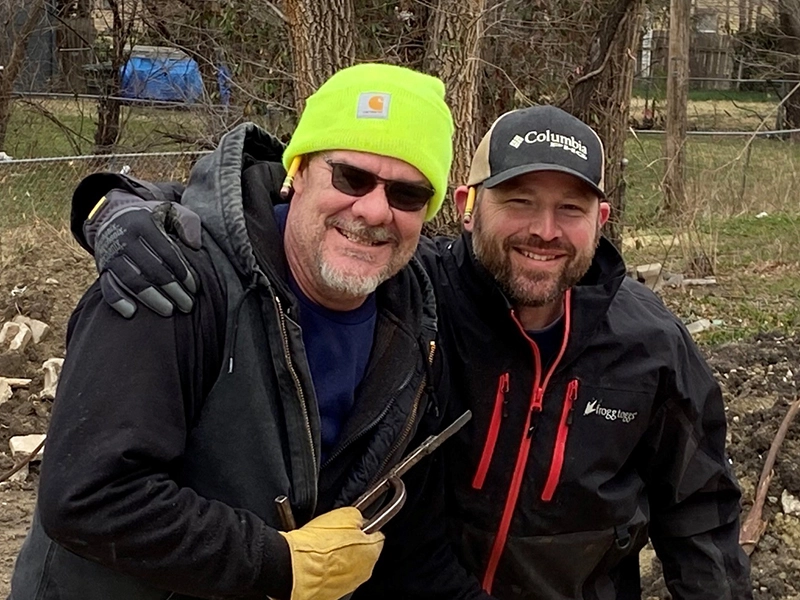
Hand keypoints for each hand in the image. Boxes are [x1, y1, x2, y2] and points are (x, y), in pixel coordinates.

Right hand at [83, 190, 201, 317]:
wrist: (113, 215)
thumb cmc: (151, 218)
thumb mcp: (170, 211)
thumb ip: (187, 223)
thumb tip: (195, 246)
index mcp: (144, 224)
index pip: (167, 253)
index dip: (183, 272)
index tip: (195, 288)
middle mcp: (125, 239)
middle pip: (151, 269)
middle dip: (172, 290)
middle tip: (187, 306)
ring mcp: (111, 255)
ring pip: (131, 280)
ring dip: (151, 299)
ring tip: (168, 311)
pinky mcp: (102, 267)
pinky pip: (107, 286)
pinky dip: (117, 300)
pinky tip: (132, 313)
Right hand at [279, 507, 384, 599]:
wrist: (294, 569)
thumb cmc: (317, 545)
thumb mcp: (345, 514)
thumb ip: (357, 516)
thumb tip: (358, 517)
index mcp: (372, 551)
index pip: (377, 535)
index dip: (364, 528)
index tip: (354, 525)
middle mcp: (364, 572)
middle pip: (363, 553)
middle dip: (351, 544)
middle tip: (334, 536)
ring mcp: (348, 585)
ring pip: (347, 567)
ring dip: (338, 559)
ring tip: (321, 549)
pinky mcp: (331, 595)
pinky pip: (333, 579)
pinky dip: (326, 572)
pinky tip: (315, 562)